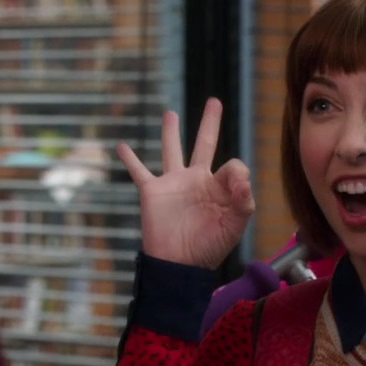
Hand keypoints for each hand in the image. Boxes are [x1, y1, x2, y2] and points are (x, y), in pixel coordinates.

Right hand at [117, 97, 254, 269]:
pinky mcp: (152, 191)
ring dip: (170, 132)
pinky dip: (130, 159)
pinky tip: (121, 146)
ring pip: (171, 151)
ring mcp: (173, 184)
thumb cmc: (210, 247)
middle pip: (204, 144)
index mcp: (219, 187)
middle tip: (214, 102)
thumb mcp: (235, 224)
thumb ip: (244, 197)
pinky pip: (139, 172)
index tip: (236, 186)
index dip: (237, 172)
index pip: (233, 165)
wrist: (180, 264)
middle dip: (209, 123)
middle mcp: (196, 180)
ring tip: (170, 113)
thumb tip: (241, 172)